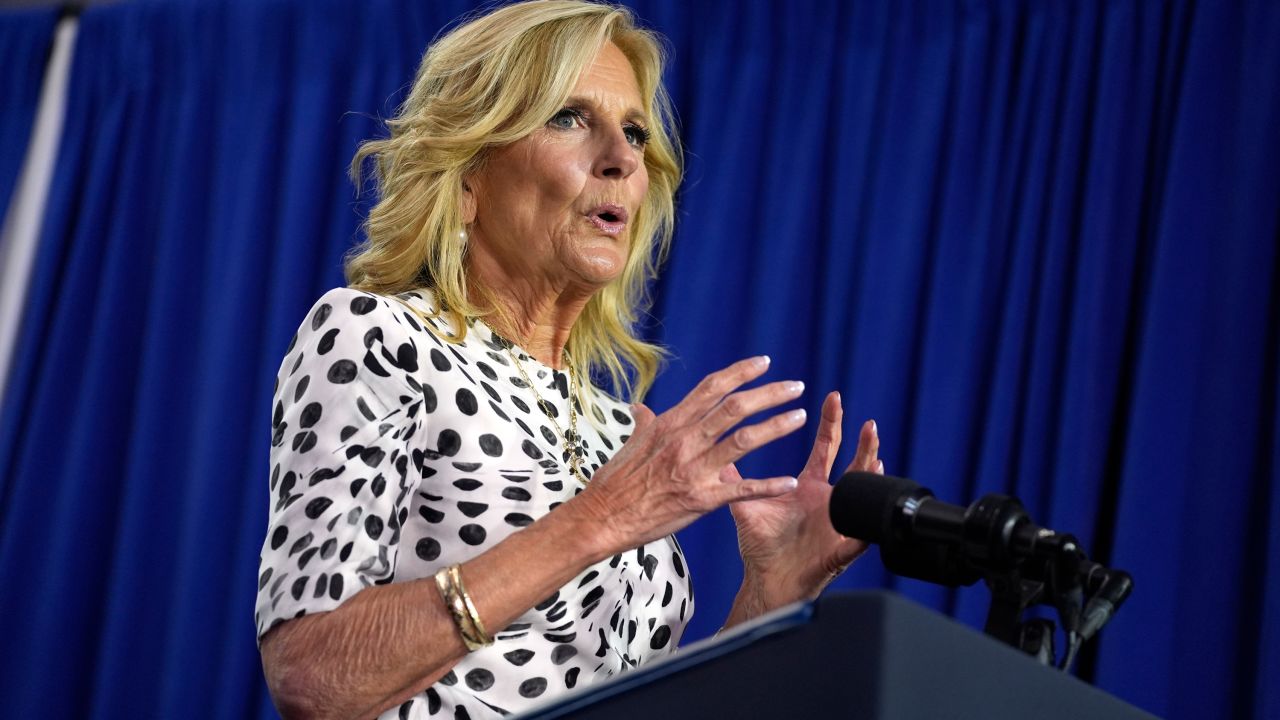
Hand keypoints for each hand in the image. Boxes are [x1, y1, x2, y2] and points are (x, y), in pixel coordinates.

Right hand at [569, 356, 807, 557]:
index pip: (712, 388)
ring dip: (777, 426)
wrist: (602, 517)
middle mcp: (685, 440)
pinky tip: (790, 481)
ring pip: (745, 439)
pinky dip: (769, 485)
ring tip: (800, 418)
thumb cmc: (614, 482)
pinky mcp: (701, 499)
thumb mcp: (630, 443)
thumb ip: (644, 423)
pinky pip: (742, 489)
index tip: (764, 363)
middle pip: (735, 407)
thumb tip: (641, 408)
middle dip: (770, 394)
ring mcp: (694, 469)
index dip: (741, 372)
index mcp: (670, 423)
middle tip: (796, 387)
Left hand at [725, 392, 881, 620]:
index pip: (823, 447)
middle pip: (851, 464)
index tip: (834, 396)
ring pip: (862, 495)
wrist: (768, 581)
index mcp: (807, 485)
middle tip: (869, 422)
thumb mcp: (746, 504)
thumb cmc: (760, 544)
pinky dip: (864, 528)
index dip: (830, 423)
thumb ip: (735, 478)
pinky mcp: (840, 550)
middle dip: (863, 443)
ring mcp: (837, 522)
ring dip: (870, 478)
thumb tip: (717, 448)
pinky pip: (857, 538)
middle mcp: (827, 499)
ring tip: (876, 458)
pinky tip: (870, 517)